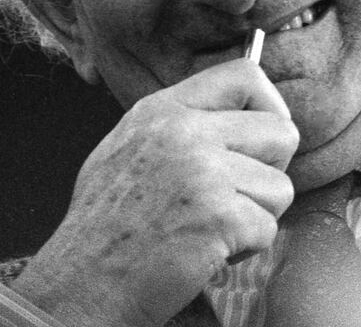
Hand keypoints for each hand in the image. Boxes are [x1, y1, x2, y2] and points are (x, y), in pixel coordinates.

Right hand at [10, 59, 298, 326]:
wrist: (78, 285)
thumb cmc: (106, 223)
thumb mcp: (130, 145)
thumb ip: (183, 123)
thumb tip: (240, 115)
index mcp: (164, 109)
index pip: (246, 74)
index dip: (268, 106)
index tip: (259, 140)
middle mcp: (185, 131)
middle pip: (282, 131)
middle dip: (270, 170)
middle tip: (237, 195)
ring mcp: (203, 172)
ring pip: (280, 186)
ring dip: (256, 215)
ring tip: (212, 227)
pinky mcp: (217, 216)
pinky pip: (268, 228)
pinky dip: (245, 249)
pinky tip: (207, 252)